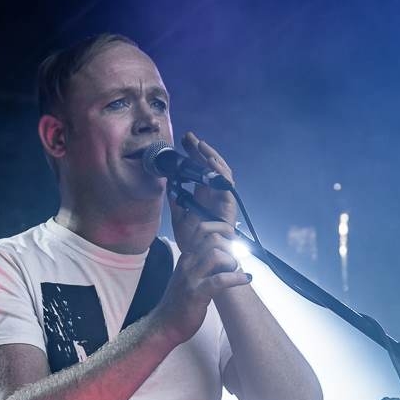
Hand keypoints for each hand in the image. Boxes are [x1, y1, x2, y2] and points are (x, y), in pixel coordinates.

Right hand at [154, 217, 249, 347]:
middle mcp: (187, 263)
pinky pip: (220, 280)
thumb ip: (203, 263)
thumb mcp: (189, 276)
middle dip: (231, 246)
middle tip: (238, 259)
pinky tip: (246, 279)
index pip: (203, 228)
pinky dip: (237, 278)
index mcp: (187, 257)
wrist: (165, 324)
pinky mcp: (196, 294)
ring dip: (232, 262)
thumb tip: (226, 253)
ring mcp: (191, 278)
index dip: (223, 230)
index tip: (234, 241)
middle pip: (212, 238)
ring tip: (236, 272)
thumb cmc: (180, 302)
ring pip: (216, 255)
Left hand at [168, 132, 236, 254]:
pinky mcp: (229, 210)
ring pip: (223, 174)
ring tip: (201, 147)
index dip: (193, 153)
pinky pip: (228, 189)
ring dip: (213, 159)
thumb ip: (176, 200)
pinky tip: (211, 164)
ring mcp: (223, 202)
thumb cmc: (193, 243)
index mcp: (204, 195)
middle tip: (190, 137)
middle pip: (211, 167)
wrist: (201, 262)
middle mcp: (215, 196)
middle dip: (202, 151)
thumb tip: (170, 183)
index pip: (200, 168)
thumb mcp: (178, 217)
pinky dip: (220, 175)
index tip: (184, 140)